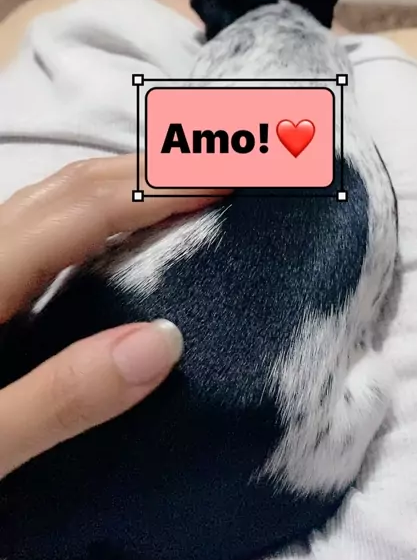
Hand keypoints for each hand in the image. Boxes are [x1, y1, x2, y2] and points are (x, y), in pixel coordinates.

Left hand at [0, 155, 228, 478]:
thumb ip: (61, 398)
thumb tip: (166, 341)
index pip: (85, 210)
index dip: (161, 185)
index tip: (231, 173)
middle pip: (70, 185)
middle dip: (151, 163)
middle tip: (226, 162)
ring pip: (52, 195)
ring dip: (123, 179)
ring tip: (187, 185)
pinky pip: (43, 222)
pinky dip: (96, 208)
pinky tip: (119, 230)